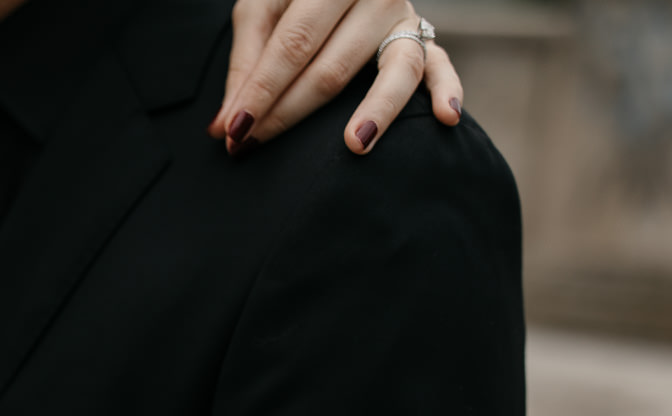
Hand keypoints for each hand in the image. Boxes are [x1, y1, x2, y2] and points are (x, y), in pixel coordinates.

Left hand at [211, 0, 464, 155]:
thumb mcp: (262, 9)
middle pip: (334, 65)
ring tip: (355, 144)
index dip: (261, 90)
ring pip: (394, 69)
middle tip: (253, 147)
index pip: (293, 43)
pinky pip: (441, 65)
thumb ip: (246, 63)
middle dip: (290, 112)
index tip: (233, 130)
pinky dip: (448, 90)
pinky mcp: (423, 36)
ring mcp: (403, 16)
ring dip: (376, 109)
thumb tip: (223, 126)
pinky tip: (446, 119)